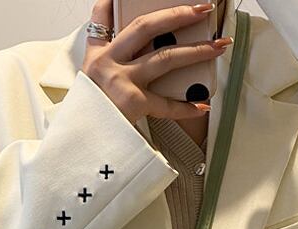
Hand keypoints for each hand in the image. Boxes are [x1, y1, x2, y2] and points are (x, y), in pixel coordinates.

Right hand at [82, 0, 231, 124]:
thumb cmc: (88, 118)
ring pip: (164, 57)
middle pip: (145, 27)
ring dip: (195, 51)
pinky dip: (186, 107)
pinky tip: (202, 105)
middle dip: (177, 15)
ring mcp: (120, 81)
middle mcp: (108, 63)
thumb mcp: (87, 86)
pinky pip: (166, 104)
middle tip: (201, 10)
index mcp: (96, 57)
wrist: (80, 145)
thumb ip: (105, 68)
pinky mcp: (132, 103)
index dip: (111, 3)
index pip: (100, 19)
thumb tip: (135, 59)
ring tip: (217, 47)